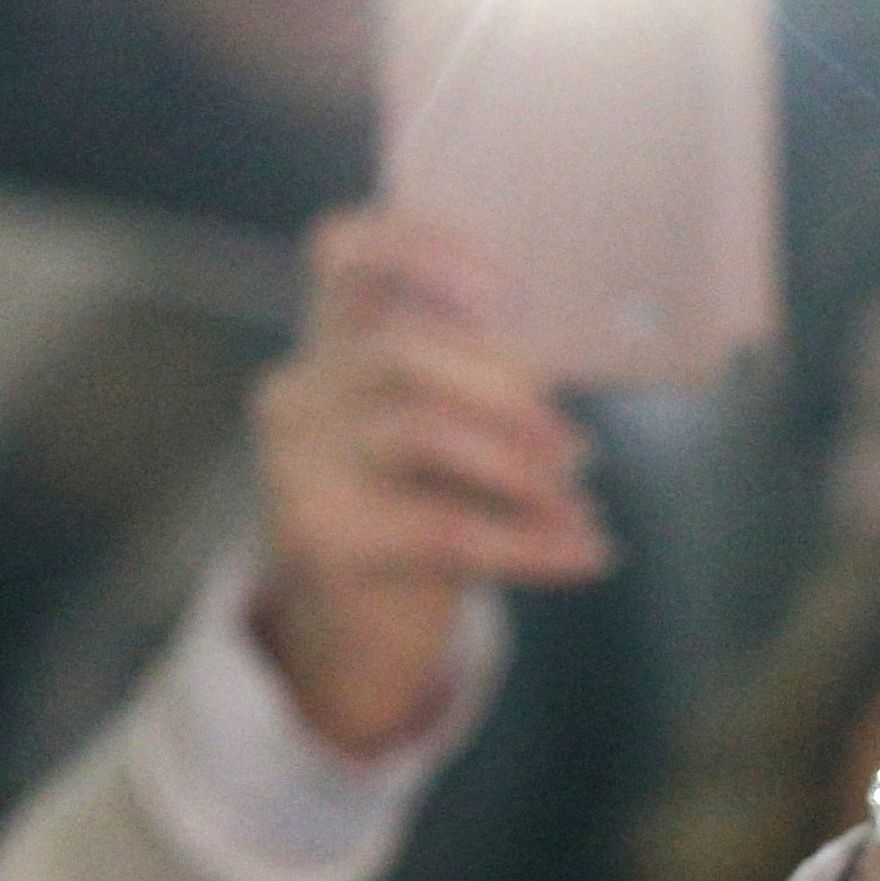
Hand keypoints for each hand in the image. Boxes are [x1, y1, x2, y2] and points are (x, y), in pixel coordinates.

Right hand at [245, 211, 610, 758]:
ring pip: (421, 430)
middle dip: (505, 391)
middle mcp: (295, 391)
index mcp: (328, 343)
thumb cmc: (414, 509)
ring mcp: (293, 463)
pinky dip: (530, 544)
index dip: (417, 246)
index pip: (342, 252)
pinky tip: (586, 554)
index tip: (499, 288)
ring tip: (580, 502)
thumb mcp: (443, 428)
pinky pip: (443, 527)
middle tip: (576, 446)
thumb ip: (475, 377)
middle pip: (402, 349)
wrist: (354, 634)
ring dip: (521, 469)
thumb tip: (557, 355)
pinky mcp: (317, 536)